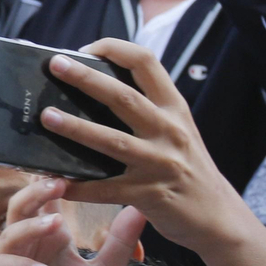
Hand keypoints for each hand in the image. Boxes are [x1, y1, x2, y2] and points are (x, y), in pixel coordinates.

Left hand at [40, 39, 246, 251]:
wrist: (218, 216)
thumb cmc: (189, 169)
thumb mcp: (177, 130)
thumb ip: (149, 110)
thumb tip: (99, 89)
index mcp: (174, 108)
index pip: (146, 62)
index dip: (114, 49)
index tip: (85, 49)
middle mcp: (169, 130)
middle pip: (123, 96)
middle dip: (86, 78)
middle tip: (55, 65)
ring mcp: (160, 163)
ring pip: (111, 140)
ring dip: (76, 127)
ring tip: (47, 117)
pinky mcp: (148, 195)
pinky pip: (106, 190)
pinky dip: (80, 186)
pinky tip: (57, 181)